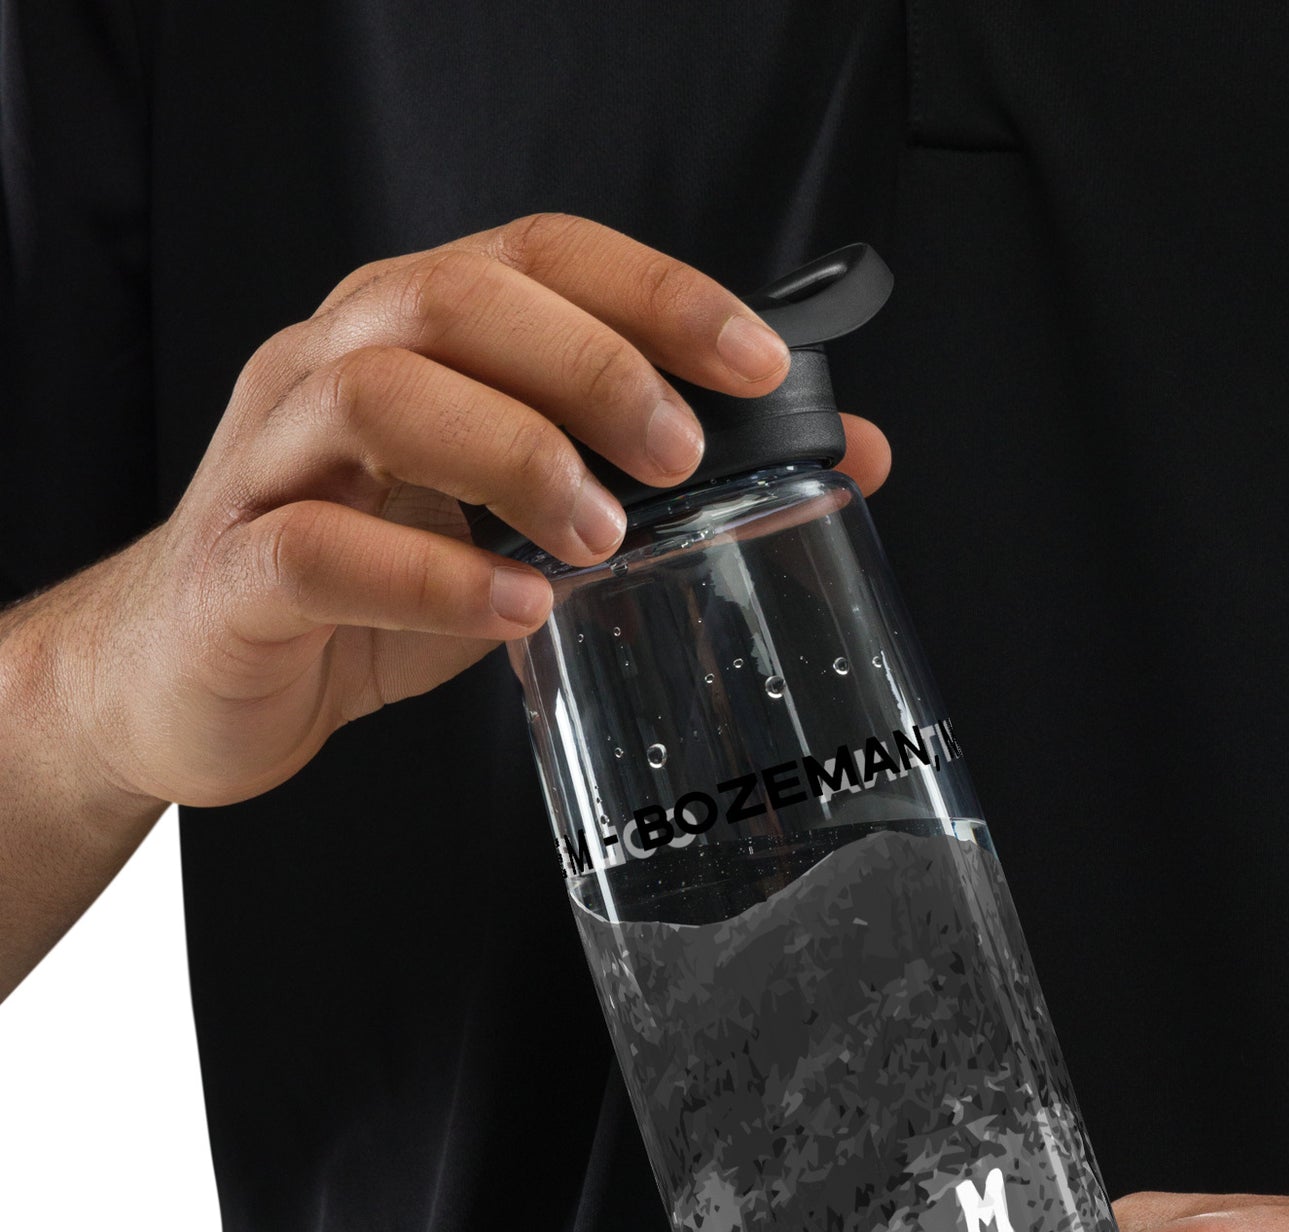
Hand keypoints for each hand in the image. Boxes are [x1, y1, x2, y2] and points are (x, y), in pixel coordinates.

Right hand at [32, 213, 890, 811]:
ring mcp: (273, 463)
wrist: (198, 679)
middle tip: (680, 453)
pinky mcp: (236, 571)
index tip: (757, 363)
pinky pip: (320, 548)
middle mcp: (333, 369)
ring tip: (603, 536)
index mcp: (413, 340)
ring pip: (381, 395)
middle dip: (592, 366)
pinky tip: (516, 612)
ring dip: (515, 454)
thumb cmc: (368, 587)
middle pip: (457, 301)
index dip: (653, 293)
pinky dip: (430, 578)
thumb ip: (654, 485)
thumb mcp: (523, 527)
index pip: (537, 257)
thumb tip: (851, 456)